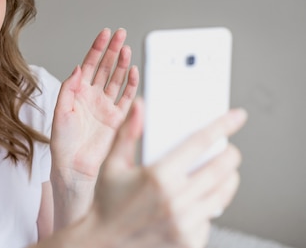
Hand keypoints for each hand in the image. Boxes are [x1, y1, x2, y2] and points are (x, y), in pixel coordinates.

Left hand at [51, 28, 138, 183]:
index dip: (97, 48)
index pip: (90, 64)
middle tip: (120, 33)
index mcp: (77, 91)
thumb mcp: (60, 110)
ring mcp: (105, 105)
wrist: (73, 165)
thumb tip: (79, 66)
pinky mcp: (116, 118)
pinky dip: (130, 85)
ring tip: (126, 49)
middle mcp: (92, 95)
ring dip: (122, 63)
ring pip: (117, 79)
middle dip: (113, 49)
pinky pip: (126, 98)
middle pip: (106, 67)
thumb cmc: (62, 140)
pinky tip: (132, 71)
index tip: (105, 33)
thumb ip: (69, 87)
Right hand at [95, 99, 246, 247]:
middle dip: (230, 155)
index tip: (236, 117)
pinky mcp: (189, 242)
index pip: (198, 143)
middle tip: (229, 150)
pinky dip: (210, 206)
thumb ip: (128, 133)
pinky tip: (199, 201)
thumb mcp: (112, 165)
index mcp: (157, 177)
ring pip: (222, 194)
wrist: (103, 244)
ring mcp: (185, 224)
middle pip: (220, 169)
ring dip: (228, 179)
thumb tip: (140, 105)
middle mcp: (174, 200)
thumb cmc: (107, 202)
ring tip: (222, 172)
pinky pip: (211, 218)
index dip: (221, 127)